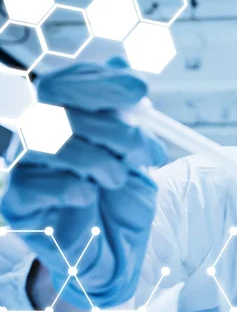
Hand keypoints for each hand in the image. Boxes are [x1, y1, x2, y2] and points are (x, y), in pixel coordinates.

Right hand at [0, 61, 166, 309]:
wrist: (119, 249)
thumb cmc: (123, 198)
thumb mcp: (135, 151)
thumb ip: (125, 111)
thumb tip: (119, 62)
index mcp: (59, 120)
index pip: (64, 83)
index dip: (101, 82)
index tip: (141, 90)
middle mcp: (33, 137)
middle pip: (55, 106)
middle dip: (111, 126)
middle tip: (145, 151)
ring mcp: (20, 170)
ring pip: (45, 142)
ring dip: (97, 159)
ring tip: (120, 178)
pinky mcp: (15, 205)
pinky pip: (29, 184)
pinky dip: (68, 186)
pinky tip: (88, 196)